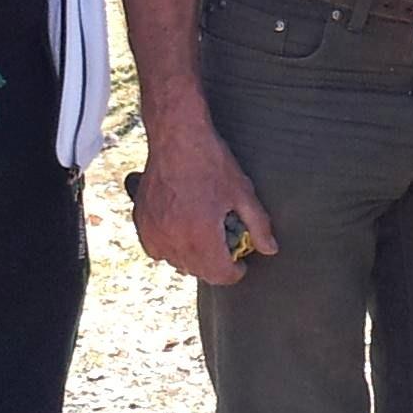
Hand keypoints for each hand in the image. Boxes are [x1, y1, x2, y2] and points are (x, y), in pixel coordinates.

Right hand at [134, 101, 278, 285]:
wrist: (176, 137)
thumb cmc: (211, 162)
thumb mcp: (242, 192)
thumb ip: (258, 225)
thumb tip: (270, 249)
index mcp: (200, 235)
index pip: (219, 275)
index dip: (234, 272)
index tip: (240, 263)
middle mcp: (174, 239)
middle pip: (199, 272)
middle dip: (216, 265)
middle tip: (225, 244)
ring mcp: (154, 232)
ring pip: (177, 263)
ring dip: (193, 257)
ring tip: (204, 234)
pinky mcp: (141, 223)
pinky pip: (157, 250)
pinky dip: (171, 247)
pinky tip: (182, 229)